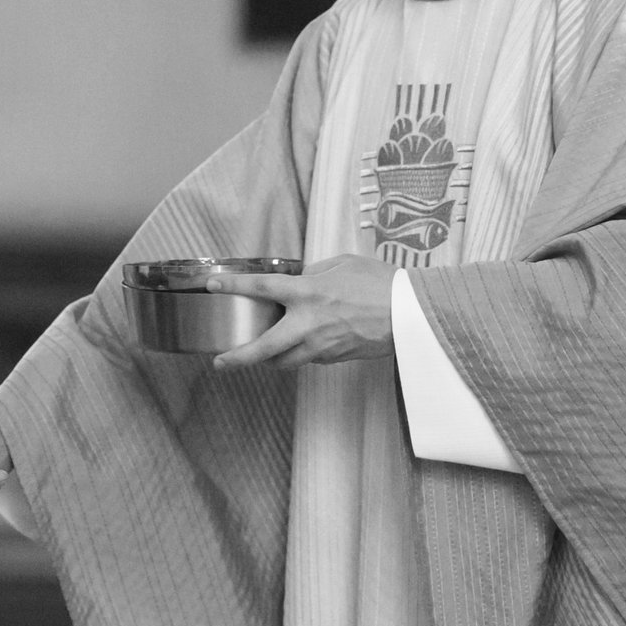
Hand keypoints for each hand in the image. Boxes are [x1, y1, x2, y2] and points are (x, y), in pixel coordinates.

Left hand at [209, 252, 394, 370]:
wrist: (412, 314)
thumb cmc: (382, 283)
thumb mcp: (343, 264)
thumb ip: (315, 272)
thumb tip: (299, 279)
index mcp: (308, 293)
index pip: (261, 288)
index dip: (234, 286)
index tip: (213, 286)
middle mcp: (309, 323)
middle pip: (262, 348)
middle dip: (237, 357)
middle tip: (221, 362)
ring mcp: (322, 346)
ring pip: (283, 362)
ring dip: (267, 360)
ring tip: (257, 356)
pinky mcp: (335, 358)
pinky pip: (308, 360)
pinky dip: (297, 355)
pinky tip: (298, 347)